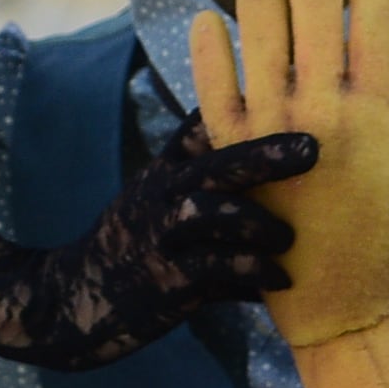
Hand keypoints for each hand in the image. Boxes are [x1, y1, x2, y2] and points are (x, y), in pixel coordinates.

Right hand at [23, 130, 314, 369]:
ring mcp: (162, 236)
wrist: (78, 299)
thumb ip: (211, 185)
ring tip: (289, 239)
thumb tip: (275, 174)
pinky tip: (282, 280)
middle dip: (265, 153)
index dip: (240, 105)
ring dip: (259, 223)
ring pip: (211, 212)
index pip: (201, 125)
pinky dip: (254, 273)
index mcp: (165, 171)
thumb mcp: (161, 202)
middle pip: (215, 163)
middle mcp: (162, 195)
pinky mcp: (167, 280)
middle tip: (311, 149)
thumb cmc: (136, 249)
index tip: (288, 88)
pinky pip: (216, 270)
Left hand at [191, 0, 388, 351]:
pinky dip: (209, 51)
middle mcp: (317, 113)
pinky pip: (211, 89)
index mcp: (374, 116)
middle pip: (312, 9)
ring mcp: (267, 133)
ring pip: (257, 36)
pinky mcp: (230, 157)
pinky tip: (212, 20)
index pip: (376, 18)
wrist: (336, 313)